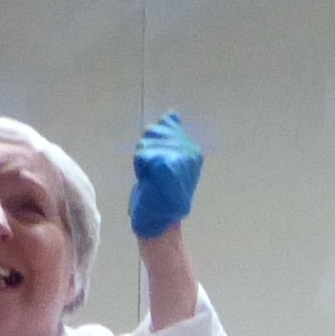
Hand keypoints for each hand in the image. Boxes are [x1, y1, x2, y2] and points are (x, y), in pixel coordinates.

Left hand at [129, 113, 202, 239]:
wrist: (159, 222)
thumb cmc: (160, 195)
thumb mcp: (167, 160)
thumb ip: (170, 136)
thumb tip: (172, 113)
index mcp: (193, 150)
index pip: (164, 128)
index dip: (154, 146)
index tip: (159, 168)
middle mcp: (191, 151)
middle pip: (153, 133)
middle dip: (147, 151)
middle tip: (154, 175)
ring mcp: (180, 157)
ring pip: (146, 143)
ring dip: (143, 161)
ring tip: (152, 178)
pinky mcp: (167, 165)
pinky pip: (143, 155)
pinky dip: (141, 168)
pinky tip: (149, 181)